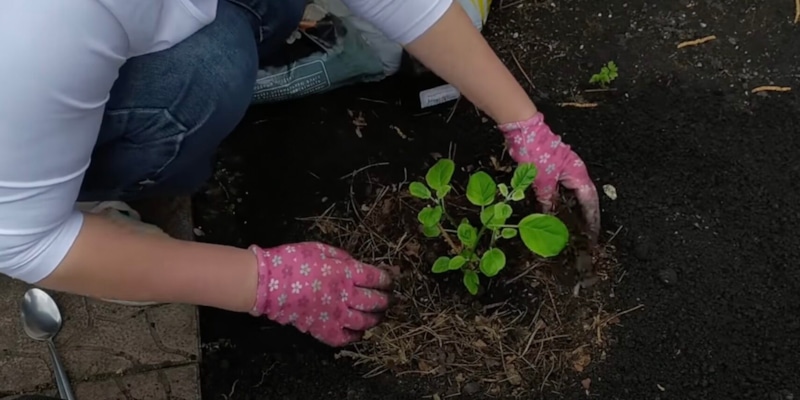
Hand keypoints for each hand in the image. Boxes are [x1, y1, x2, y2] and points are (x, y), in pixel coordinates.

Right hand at [248, 242, 392, 346]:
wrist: (266, 284)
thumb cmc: (292, 261)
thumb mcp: (320, 249)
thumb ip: (341, 257)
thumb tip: (354, 264)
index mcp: (345, 273)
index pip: (375, 278)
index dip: (386, 280)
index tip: (389, 280)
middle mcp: (344, 296)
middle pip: (374, 301)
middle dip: (385, 301)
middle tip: (388, 299)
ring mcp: (334, 315)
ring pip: (364, 321)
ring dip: (375, 319)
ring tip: (379, 316)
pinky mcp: (322, 330)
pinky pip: (345, 338)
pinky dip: (356, 336)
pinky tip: (359, 331)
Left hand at [499, 112, 599, 239]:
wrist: (524, 131)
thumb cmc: (537, 152)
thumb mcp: (543, 181)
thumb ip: (548, 199)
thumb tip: (549, 215)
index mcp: (578, 174)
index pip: (590, 201)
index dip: (592, 219)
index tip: (592, 234)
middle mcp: (575, 172)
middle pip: (583, 198)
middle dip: (584, 216)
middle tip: (583, 234)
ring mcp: (564, 169)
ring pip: (570, 194)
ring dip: (570, 209)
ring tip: (570, 227)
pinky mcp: (553, 168)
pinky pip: (559, 188)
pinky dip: (557, 200)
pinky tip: (552, 210)